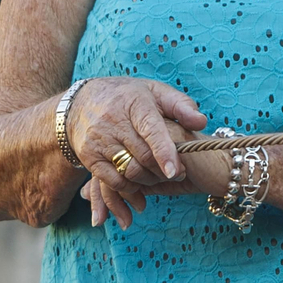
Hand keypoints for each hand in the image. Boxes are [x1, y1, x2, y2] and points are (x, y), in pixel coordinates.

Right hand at [66, 79, 205, 226]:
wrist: (81, 101)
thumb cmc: (128, 97)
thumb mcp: (154, 91)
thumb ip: (181, 105)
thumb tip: (200, 122)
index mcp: (134, 103)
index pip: (151, 130)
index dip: (164, 152)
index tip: (175, 171)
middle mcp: (113, 121)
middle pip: (143, 156)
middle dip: (164, 171)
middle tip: (179, 174)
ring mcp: (98, 140)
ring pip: (128, 171)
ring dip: (149, 182)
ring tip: (160, 178)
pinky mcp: (89, 156)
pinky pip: (112, 181)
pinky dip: (129, 190)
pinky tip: (140, 190)